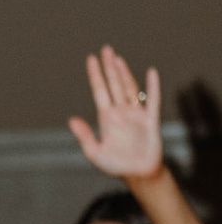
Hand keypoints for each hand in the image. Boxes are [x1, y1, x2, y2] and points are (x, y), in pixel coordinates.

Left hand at [67, 45, 163, 183]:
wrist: (138, 173)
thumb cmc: (116, 165)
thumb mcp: (95, 153)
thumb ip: (84, 136)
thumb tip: (71, 120)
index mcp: (106, 118)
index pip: (99, 90)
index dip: (95, 75)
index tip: (91, 58)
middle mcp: (120, 112)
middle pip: (114, 84)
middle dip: (109, 67)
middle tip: (105, 49)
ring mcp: (135, 114)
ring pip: (130, 88)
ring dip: (125, 73)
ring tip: (118, 59)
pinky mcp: (150, 119)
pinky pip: (152, 99)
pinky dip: (152, 86)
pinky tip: (151, 72)